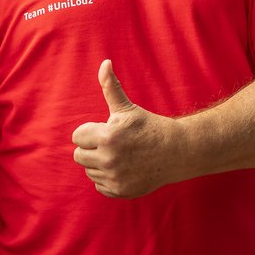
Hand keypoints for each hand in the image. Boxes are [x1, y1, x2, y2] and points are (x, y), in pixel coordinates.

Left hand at [71, 59, 182, 197]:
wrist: (177, 152)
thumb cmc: (148, 126)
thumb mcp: (128, 108)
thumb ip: (111, 87)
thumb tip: (105, 62)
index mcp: (107, 137)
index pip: (77, 137)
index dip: (90, 132)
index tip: (106, 130)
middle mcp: (109, 159)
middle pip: (79, 156)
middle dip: (91, 148)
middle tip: (111, 144)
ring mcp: (115, 178)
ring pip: (89, 171)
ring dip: (99, 164)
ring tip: (120, 155)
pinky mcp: (121, 191)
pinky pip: (99, 185)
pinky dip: (108, 179)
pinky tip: (124, 169)